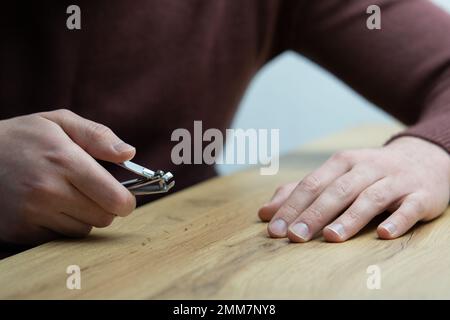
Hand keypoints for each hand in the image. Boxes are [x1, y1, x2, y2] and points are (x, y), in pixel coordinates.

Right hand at [0, 109, 135, 244]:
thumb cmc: (23, 137)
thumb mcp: (60, 122)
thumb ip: (98, 136)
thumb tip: (129, 154)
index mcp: (65, 161)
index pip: (115, 199)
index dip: (126, 199)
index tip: (123, 195)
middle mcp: (48, 191)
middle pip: (104, 218)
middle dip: (105, 206)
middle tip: (90, 191)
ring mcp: (32, 214)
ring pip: (84, 230)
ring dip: (83, 217)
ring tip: (65, 195)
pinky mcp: (20, 230)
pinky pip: (61, 238)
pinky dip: (62, 225)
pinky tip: (48, 206)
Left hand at [258, 137, 449, 241]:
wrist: (422, 159)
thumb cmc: (367, 173)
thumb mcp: (334, 175)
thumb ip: (300, 193)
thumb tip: (264, 213)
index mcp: (342, 163)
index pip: (312, 184)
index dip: (292, 206)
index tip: (275, 229)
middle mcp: (367, 168)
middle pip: (337, 191)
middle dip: (314, 214)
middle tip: (295, 236)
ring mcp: (395, 181)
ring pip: (370, 198)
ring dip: (350, 218)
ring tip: (331, 236)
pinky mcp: (420, 195)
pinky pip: (409, 208)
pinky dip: (397, 220)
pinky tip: (384, 234)